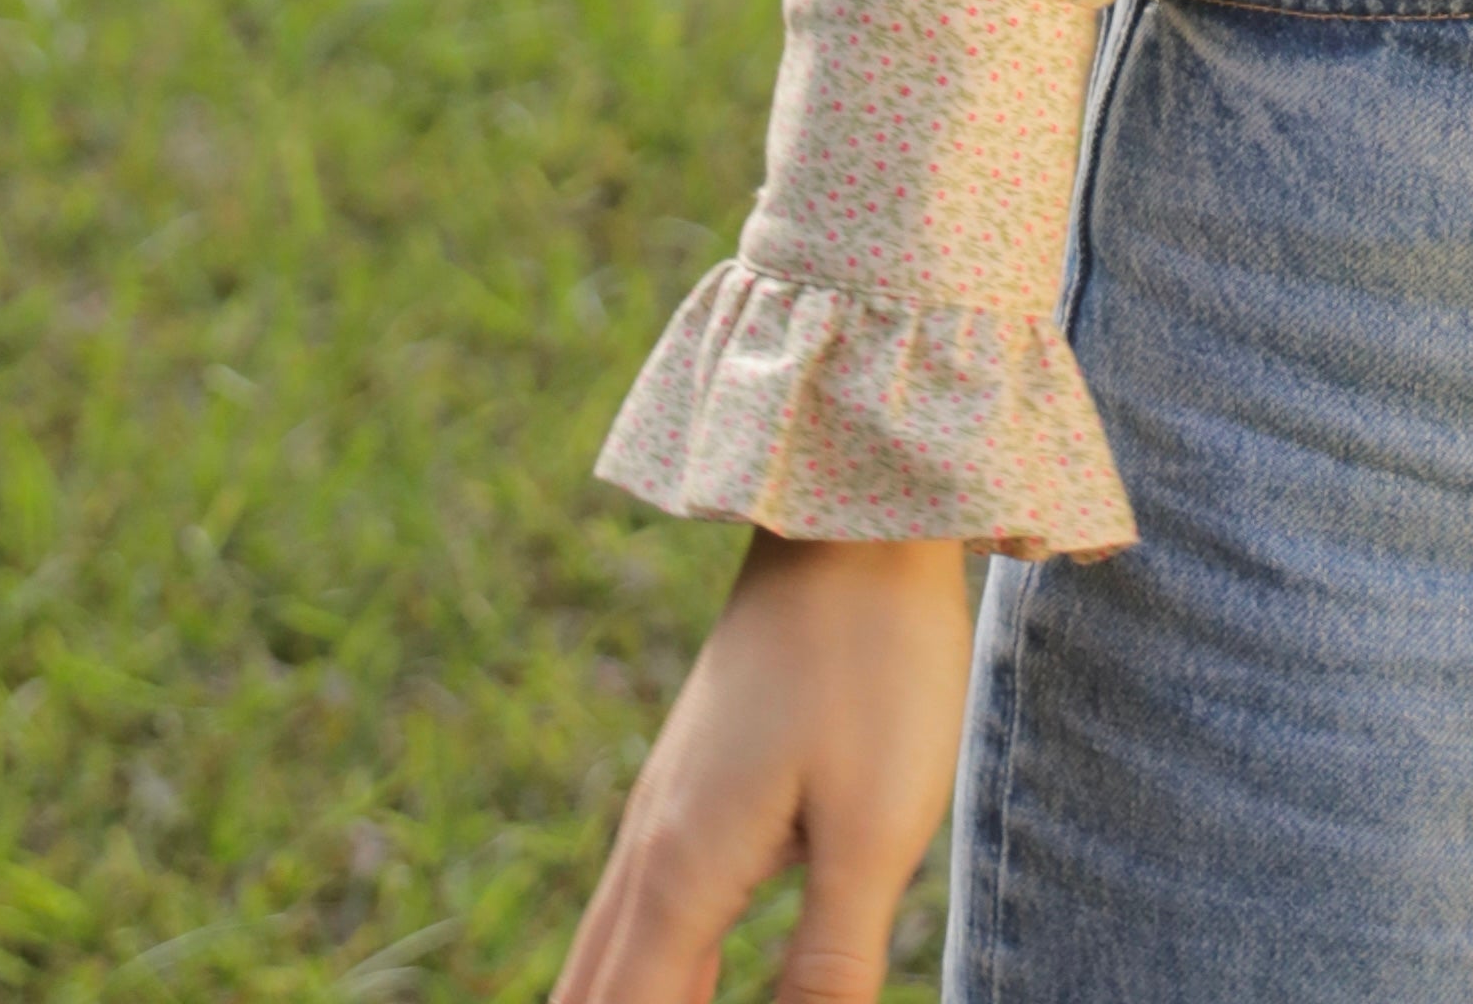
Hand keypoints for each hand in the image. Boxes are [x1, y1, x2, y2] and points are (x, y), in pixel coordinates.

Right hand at [550, 527, 973, 1003]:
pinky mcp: (693, 792)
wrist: (853, 515)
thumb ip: (827, 967)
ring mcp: (663, 817)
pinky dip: (621, 981)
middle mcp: (649, 856)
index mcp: (682, 880)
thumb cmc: (874, 666)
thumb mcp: (873, 831)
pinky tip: (646, 986)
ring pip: (599, 964)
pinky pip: (633, 921)